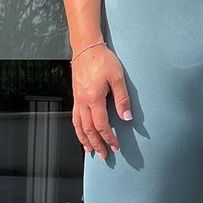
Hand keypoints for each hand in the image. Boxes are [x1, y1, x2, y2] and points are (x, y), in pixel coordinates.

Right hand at [71, 43, 131, 159]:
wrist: (86, 47)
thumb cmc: (102, 60)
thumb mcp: (117, 77)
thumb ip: (122, 99)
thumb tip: (127, 117)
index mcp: (94, 98)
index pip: (101, 125)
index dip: (109, 137)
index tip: (116, 145)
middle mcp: (83, 101)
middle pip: (88, 129)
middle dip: (96, 144)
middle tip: (104, 155)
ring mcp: (77, 99)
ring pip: (78, 126)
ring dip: (84, 140)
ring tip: (90, 150)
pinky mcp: (76, 96)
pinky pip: (75, 117)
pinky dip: (78, 129)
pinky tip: (81, 133)